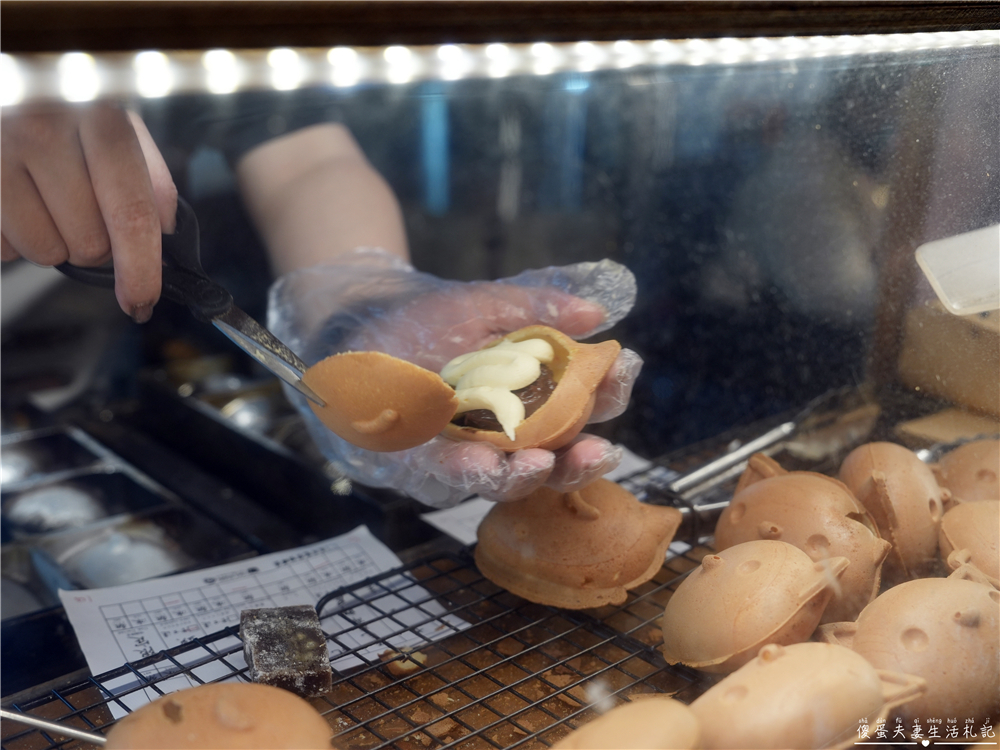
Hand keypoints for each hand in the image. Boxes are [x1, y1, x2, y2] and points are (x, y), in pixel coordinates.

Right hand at [1, 102, 177, 320]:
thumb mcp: (116, 125)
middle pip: (90, 244)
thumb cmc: (64, 110)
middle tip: (81, 208)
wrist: (8, 83)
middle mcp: (46, 130)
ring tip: (44, 199)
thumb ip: (151, 177)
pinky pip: (4, 248)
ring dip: (53, 242)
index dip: (141, 269)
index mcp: (100, 118)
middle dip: (95, 245)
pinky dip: (14, 237)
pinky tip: (15, 200)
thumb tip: (167, 233)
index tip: (142, 301)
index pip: (131, 213)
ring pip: (45, 252)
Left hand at [269, 253, 640, 507]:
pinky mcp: (422, 469)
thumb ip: (539, 307)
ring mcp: (467, 455)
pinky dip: (464, 472)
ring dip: (525, 476)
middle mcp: (508, 435)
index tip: (622, 374)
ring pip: (505, 480)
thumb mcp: (489, 304)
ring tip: (537, 463)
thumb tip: (596, 311)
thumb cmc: (431, 316)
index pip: (585, 406)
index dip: (608, 394)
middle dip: (580, 460)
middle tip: (598, 450)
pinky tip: (477, 462)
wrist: (360, 322)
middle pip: (557, 459)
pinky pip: (446, 479)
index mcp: (535, 399)